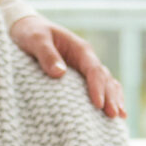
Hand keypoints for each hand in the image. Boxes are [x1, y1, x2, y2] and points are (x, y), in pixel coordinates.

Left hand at [8, 14, 124, 118]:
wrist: (26, 28)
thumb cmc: (30, 32)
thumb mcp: (35, 40)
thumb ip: (46, 54)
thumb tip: (60, 73)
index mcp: (80, 49)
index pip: (94, 69)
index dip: (97, 87)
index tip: (98, 104)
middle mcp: (86, 59)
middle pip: (104, 79)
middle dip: (110, 97)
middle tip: (114, 115)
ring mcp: (84, 68)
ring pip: (106, 83)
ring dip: (113, 99)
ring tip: (119, 117)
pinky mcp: (79, 77)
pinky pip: (98, 87)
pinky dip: (107, 99)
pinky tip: (113, 113)